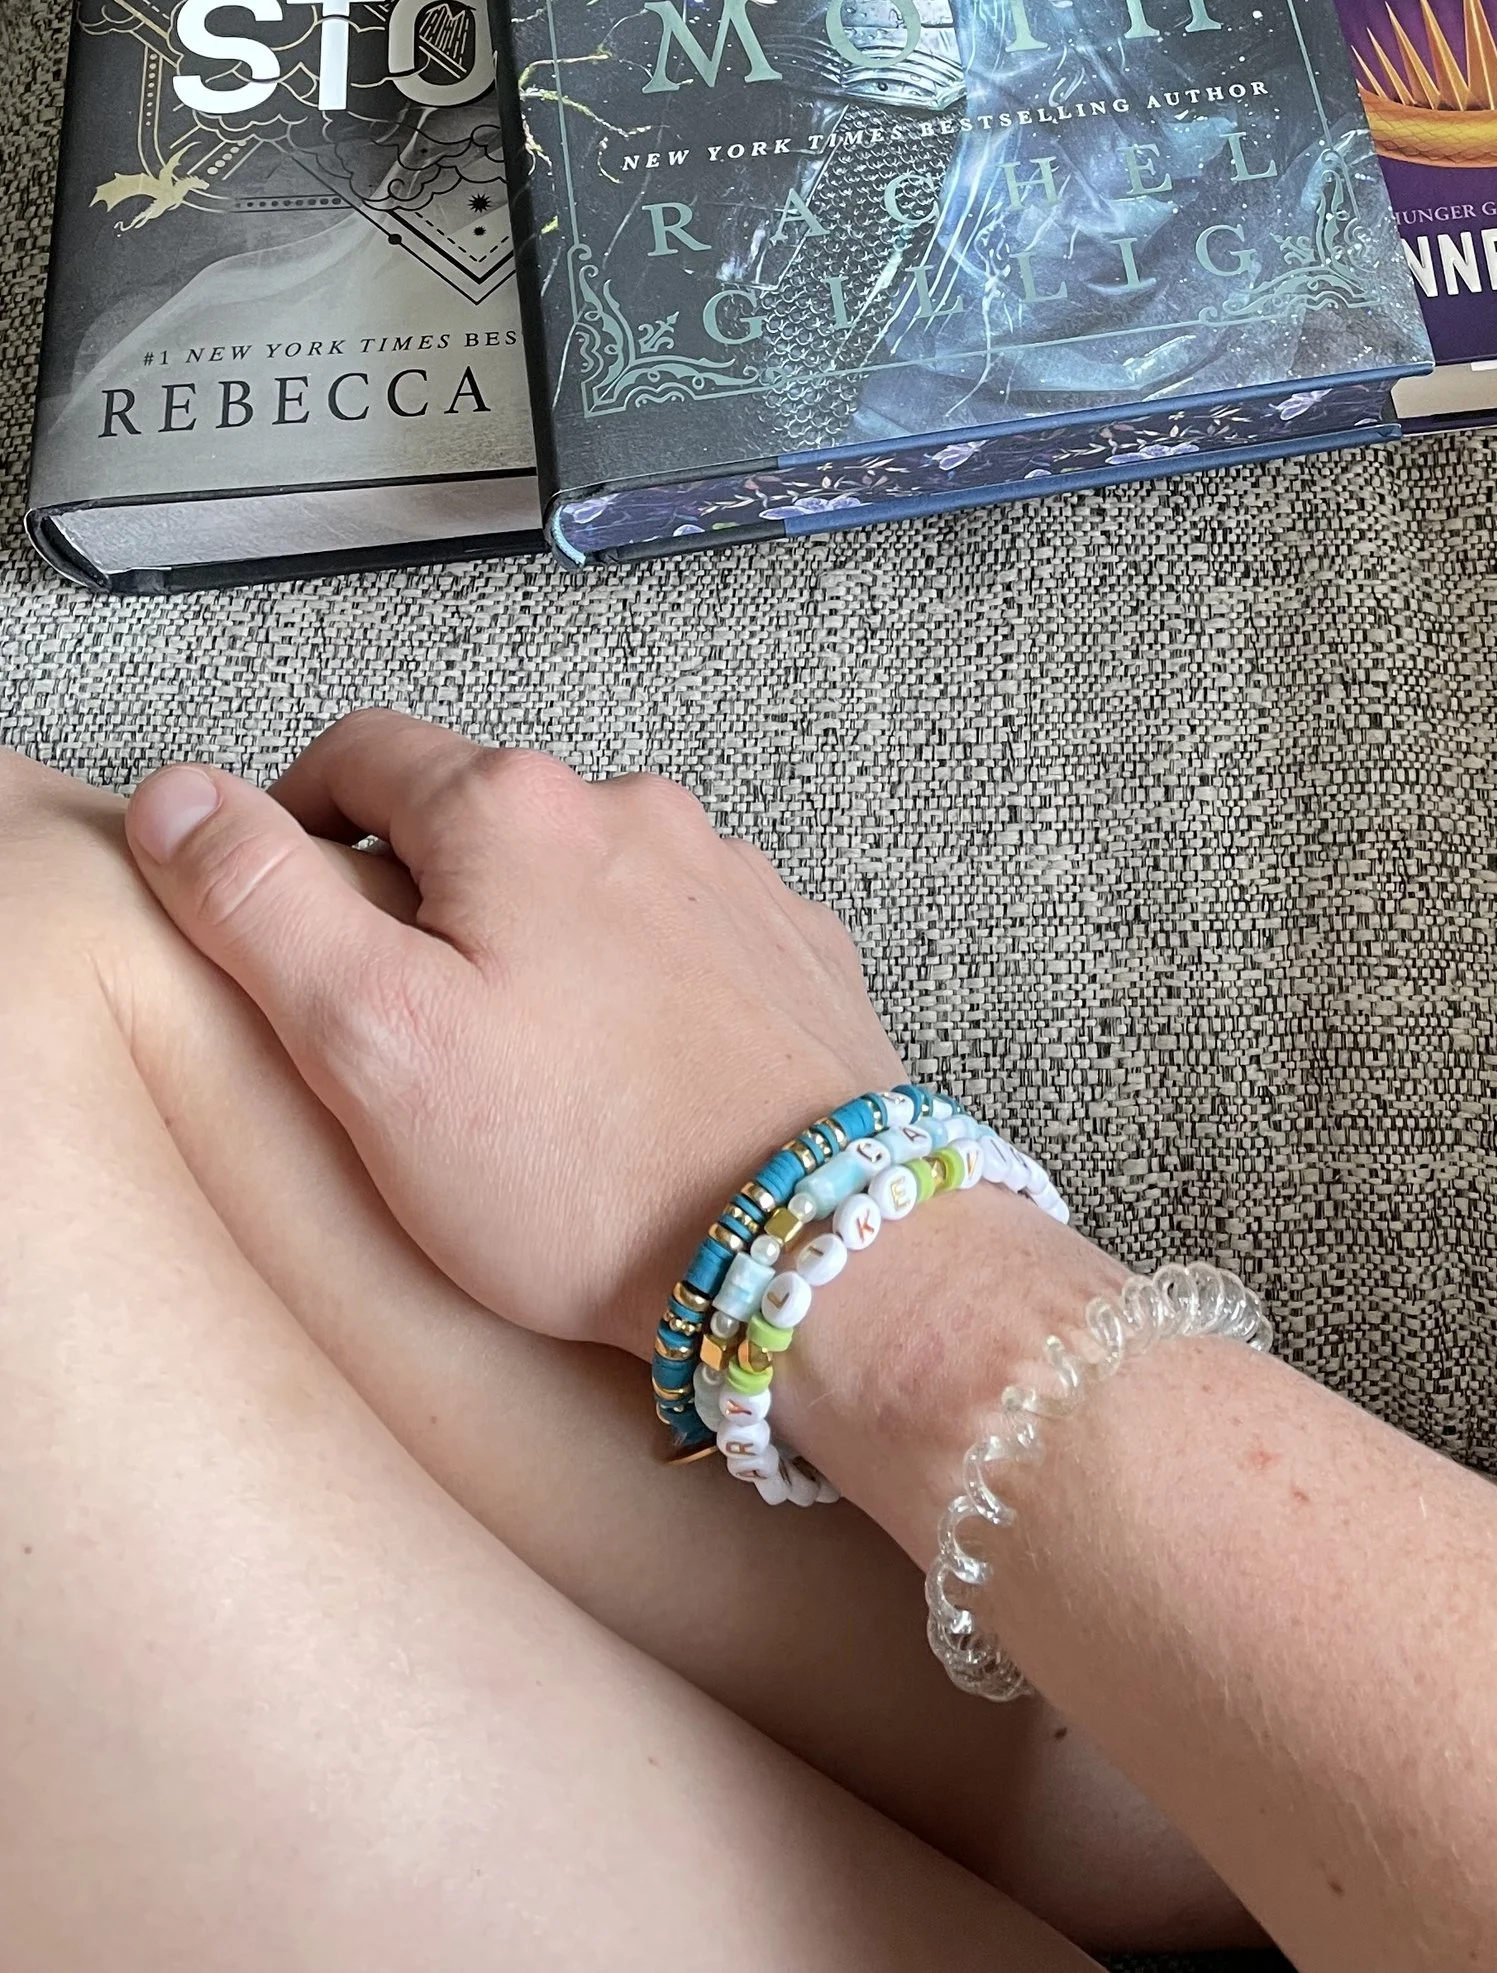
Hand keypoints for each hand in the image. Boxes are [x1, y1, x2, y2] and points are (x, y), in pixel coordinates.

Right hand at [123, 711, 901, 1354]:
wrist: (810, 1248)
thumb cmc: (586, 1165)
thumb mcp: (368, 1037)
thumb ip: (261, 902)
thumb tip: (180, 797)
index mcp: (516, 812)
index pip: (360, 754)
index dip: (294, 822)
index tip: (278, 904)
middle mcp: (637, 814)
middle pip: (481, 819)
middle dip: (420, 897)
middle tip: (388, 1024)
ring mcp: (729, 880)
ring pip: (586, 882)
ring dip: (536, 942)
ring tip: (513, 1071)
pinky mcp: (792, 955)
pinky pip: (680, 943)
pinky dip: (634, 989)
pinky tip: (622, 1081)